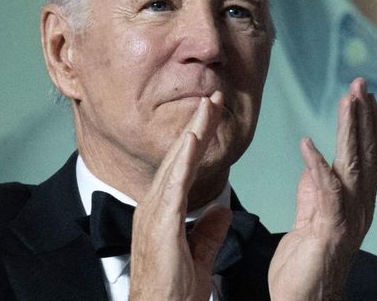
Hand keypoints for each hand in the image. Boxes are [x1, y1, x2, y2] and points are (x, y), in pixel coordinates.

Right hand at [128, 93, 233, 300]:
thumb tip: (222, 211)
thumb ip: (209, 233)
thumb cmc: (174, 294)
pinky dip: (184, 160)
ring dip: (193, 133)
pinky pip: (174, 185)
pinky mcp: (159, 224)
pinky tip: (194, 139)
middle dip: (197, 125)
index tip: (214, 115)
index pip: (185, 168)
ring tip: (207, 106)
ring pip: (176, 164)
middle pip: (180, 158)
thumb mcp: (199, 258)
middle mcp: (155, 208)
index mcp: (164, 214)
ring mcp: (154, 214)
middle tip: (213, 96)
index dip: (199, 140)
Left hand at [267, 78, 376, 300]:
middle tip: (360, 83)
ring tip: (347, 99)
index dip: (368, 125)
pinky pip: (326, 192)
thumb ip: (313, 193)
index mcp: (356, 204)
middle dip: (365, 116)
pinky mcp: (330, 230)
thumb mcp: (308, 223)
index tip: (363, 96)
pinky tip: (308, 143)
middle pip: (367, 154)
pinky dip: (318, 165)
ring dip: (351, 129)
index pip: (367, 157)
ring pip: (354, 165)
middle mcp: (360, 208)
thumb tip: (313, 164)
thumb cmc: (303, 271)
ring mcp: (348, 219)